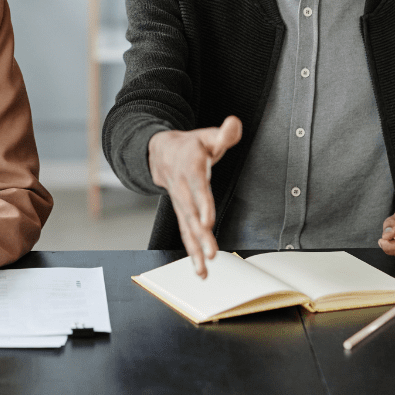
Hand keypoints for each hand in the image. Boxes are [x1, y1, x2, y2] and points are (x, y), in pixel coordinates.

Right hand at [148, 116, 241, 278]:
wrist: (160, 153)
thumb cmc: (189, 146)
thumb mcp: (205, 136)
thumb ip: (222, 134)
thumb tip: (234, 124)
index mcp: (190, 167)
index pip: (197, 187)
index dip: (202, 204)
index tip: (208, 220)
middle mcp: (183, 188)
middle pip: (191, 213)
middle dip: (200, 234)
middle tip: (211, 253)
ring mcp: (180, 203)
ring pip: (187, 227)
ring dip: (196, 248)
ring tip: (205, 268)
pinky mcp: (182, 213)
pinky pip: (186, 233)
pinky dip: (192, 252)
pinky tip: (200, 269)